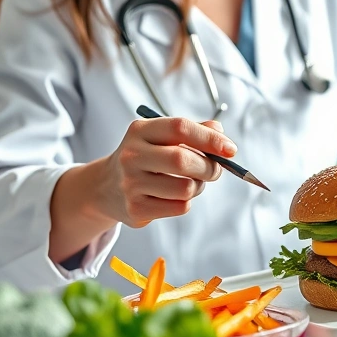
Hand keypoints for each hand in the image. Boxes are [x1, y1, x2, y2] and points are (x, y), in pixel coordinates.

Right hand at [97, 118, 234, 226]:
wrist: (106, 187)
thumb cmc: (145, 158)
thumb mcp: (162, 137)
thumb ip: (193, 131)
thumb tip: (221, 134)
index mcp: (141, 130)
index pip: (180, 128)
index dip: (210, 138)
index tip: (231, 149)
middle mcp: (132, 155)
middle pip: (183, 160)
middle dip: (209, 167)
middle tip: (215, 170)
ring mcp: (131, 183)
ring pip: (186, 188)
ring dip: (199, 187)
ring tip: (190, 183)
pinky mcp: (135, 208)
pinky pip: (180, 207)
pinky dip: (186, 202)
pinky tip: (174, 196)